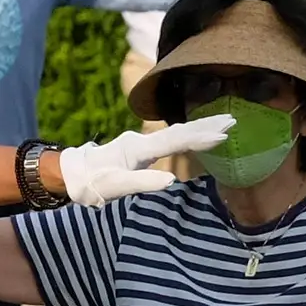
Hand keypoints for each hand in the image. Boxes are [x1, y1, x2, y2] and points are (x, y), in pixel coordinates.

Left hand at [58, 116, 229, 204]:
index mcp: (138, 149)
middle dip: (206, 125)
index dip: (199, 137)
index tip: (222, 133)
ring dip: (198, 127)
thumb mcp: (116, 187)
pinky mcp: (139, 147)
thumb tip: (171, 179)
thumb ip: (143, 182)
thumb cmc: (93, 183)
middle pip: (179, 130)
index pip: (175, 140)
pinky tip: (196, 134)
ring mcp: (140, 142)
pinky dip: (186, 134)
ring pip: (175, 132)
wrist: (73, 175)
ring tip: (222, 123)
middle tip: (232, 118)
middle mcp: (141, 141)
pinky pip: (168, 138)